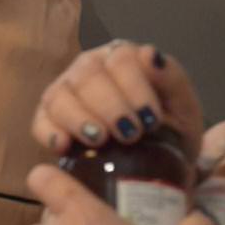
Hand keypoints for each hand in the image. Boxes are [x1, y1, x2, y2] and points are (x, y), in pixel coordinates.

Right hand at [33, 41, 203, 159]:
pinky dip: (48, 132)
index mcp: (122, 58)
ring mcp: (64, 93)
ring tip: (100, 140)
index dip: (134, 88)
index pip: (121, 59)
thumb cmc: (171, 132)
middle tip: (130, 134)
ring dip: (80, 119)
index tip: (151, 120)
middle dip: (109, 106)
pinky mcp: (47, 120)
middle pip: (87, 76)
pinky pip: (40, 121)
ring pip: (61, 96)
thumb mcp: (184, 109)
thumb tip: (150, 54)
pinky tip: (63, 146)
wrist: (157, 169)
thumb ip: (173, 79)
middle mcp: (88, 69)